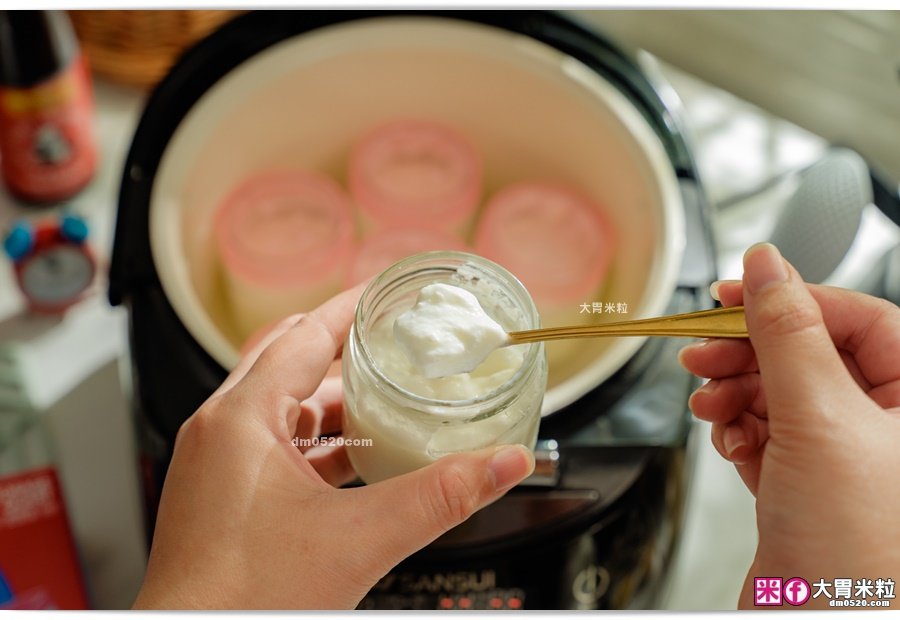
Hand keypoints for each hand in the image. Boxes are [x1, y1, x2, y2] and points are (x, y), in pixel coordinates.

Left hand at [133, 285, 534, 608]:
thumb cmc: (242, 599)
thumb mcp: (360, 538)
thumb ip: (440, 496)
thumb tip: (501, 463)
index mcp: (241, 419)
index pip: (305, 334)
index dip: (353, 307)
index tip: (388, 290)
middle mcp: (221, 430)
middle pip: (291, 361)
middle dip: (347, 349)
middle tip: (395, 340)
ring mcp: (219, 463)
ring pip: (284, 407)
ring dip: (335, 402)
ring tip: (388, 401)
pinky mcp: (225, 493)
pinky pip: (276, 446)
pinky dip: (319, 443)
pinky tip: (357, 460)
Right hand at [678, 243, 899, 608]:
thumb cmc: (860, 550)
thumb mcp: (820, 418)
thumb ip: (788, 333)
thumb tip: (768, 267)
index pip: (857, 318)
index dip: (793, 300)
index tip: (738, 292)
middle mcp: (886, 425)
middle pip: (809, 353)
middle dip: (750, 351)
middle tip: (705, 348)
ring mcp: (844, 456)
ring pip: (780, 392)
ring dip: (735, 391)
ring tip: (710, 400)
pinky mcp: (805, 484)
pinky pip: (766, 432)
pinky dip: (738, 429)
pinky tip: (728, 437)